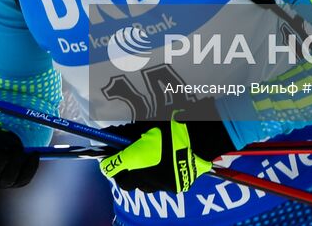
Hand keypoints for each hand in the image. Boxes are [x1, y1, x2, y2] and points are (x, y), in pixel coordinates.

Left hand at [98, 111, 233, 192]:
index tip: (108, 156)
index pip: (111, 167)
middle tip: (126, 162)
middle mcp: (146, 177)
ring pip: (143, 186)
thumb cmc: (173, 125)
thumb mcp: (149, 124)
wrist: (203, 137)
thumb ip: (129, 132)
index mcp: (136, 160)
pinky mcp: (176, 186)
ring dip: (140, 177)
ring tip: (145, 164)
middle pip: (124, 183)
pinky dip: (158, 178)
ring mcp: (162, 184)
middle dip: (122, 173)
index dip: (107, 162)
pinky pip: (161, 185)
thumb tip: (113, 133)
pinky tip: (164, 166)